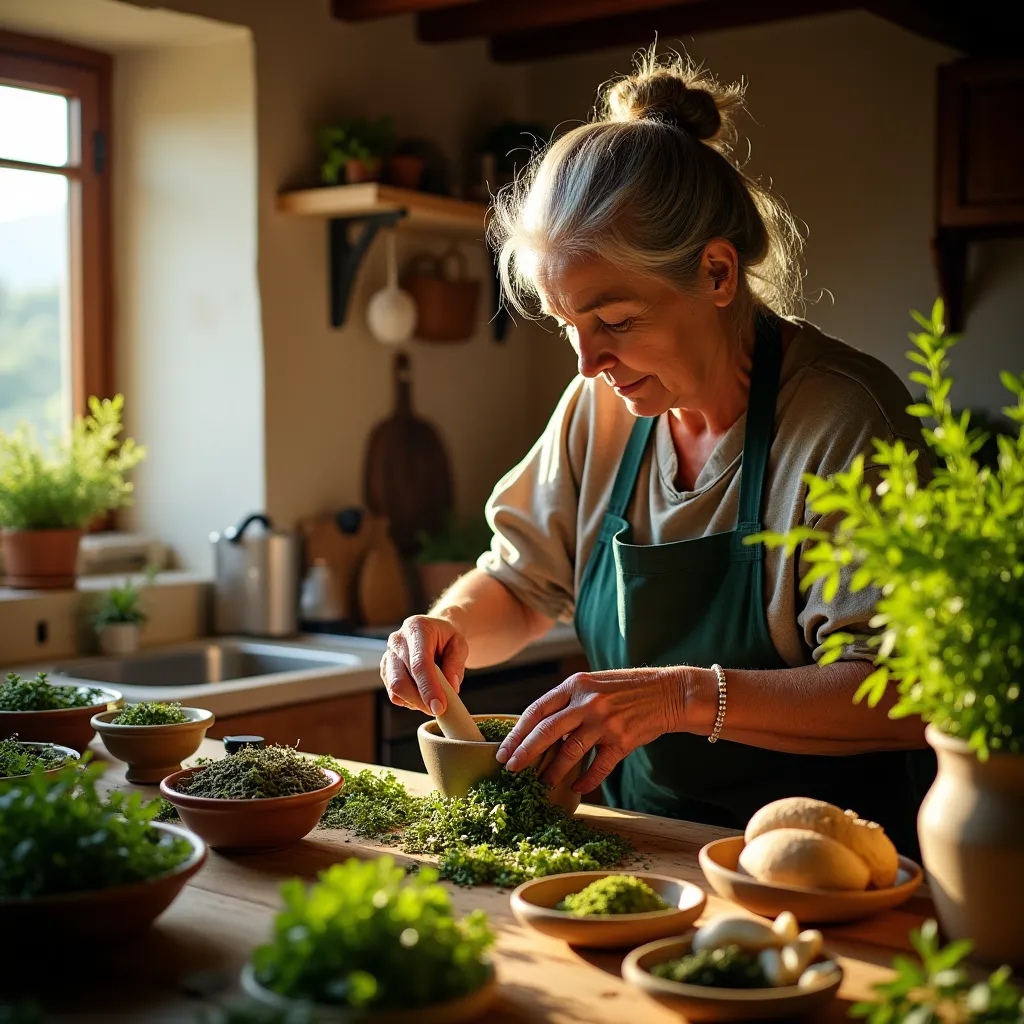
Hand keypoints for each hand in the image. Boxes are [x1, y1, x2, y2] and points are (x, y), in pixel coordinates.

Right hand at [380, 615, 468, 715]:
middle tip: (439, 709)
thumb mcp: (460, 644)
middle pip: (401, 680)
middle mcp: (397, 641)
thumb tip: (451, 688)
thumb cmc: (447, 638)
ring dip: (415, 702)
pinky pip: (393, 694)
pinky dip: (409, 701)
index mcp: (416, 629)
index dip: (428, 687)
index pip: (419, 663)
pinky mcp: (385, 670)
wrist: (434, 631)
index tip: (439, 707)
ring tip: (433, 700)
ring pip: (395, 689)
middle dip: (420, 700)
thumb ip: (456, 664)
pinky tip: (422, 695)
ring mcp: (388, 655)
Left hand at [495, 667, 689, 793]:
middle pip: (546, 731)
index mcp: (576, 685)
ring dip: (553, 772)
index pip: (537, 710)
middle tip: (511, 769)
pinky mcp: (623, 740)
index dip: (517, 732)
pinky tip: (577, 789)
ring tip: (542, 783)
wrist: (669, 692)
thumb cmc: (627, 689)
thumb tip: (539, 729)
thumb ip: (569, 702)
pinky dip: (586, 781)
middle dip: (525, 753)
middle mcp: (588, 702)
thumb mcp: (593, 684)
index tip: (504, 750)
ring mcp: (606, 722)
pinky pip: (598, 767)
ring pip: (569, 752)